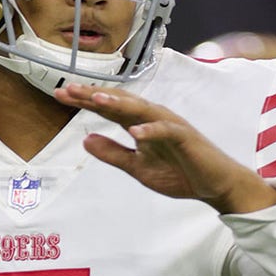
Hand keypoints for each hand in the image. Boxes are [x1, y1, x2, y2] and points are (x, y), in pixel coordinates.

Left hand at [53, 83, 275, 213]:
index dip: (85, 101)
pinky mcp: (186, 137)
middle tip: (68, 89)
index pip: (108, 108)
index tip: (60, 94)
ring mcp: (170, 125)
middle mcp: (152, 118)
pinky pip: (167, 131)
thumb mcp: (138, 167)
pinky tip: (136, 132)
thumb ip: (113, 154)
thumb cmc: (179, 172)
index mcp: (139, 124)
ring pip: (141, 109)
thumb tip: (86, 140)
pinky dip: (152, 131)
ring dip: (119, 104)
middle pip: (119, 102)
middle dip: (94, 95)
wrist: (214, 185)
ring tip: (96, 99)